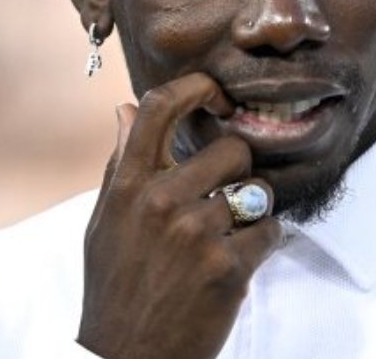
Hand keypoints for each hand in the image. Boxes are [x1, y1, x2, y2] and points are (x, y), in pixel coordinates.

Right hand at [77, 73, 282, 358]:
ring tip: (228, 238)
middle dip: (238, 172)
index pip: (160, 107)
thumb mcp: (104, 224)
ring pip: (258, 191)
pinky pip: (271, 230)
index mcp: (128, 187)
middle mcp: (160, 202)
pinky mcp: (228, 266)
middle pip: (231, 149)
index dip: (197, 87)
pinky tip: (236, 265)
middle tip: (224, 200)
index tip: (217, 95)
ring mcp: (196, 233)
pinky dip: (262, 246)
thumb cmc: (116, 289)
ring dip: (253, 212)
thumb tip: (126, 108)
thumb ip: (122, 165)